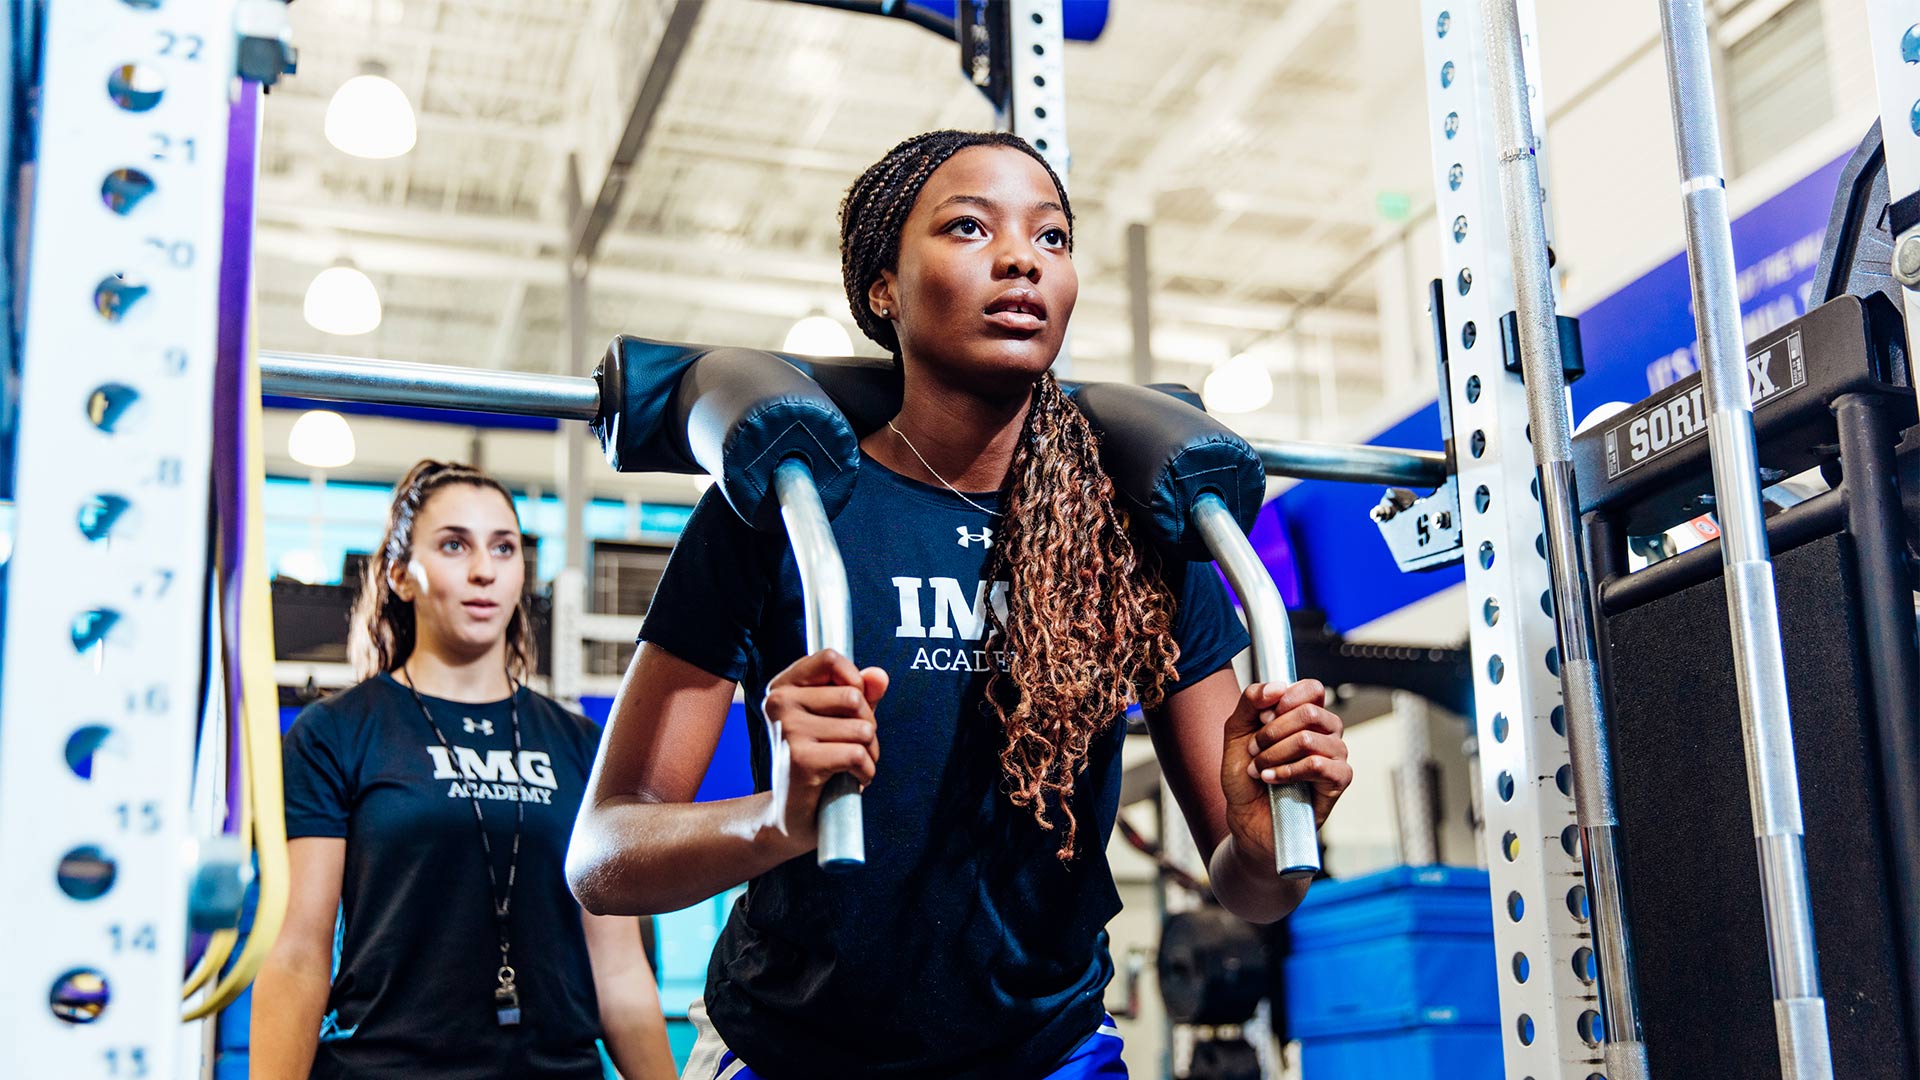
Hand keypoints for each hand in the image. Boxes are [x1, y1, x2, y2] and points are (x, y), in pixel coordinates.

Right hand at [761, 649, 886, 845]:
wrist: (791, 816)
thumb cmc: (817, 761)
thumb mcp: (839, 720)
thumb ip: (860, 693)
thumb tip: (879, 676)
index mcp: (782, 686)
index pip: (830, 658)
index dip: (855, 680)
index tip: (853, 707)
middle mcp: (778, 703)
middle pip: (854, 696)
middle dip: (868, 725)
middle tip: (854, 747)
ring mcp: (788, 730)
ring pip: (862, 728)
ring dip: (870, 752)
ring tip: (851, 766)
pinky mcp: (801, 759)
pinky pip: (857, 755)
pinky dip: (866, 771)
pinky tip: (852, 780)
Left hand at [1219, 679, 1350, 860]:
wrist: (1247, 819)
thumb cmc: (1246, 776)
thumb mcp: (1237, 732)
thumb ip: (1250, 702)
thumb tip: (1275, 686)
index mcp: (1307, 716)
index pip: (1312, 688)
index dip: (1286, 698)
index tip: (1263, 717)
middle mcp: (1327, 732)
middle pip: (1310, 712)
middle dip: (1271, 731)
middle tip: (1254, 749)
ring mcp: (1336, 755)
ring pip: (1309, 739)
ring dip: (1274, 754)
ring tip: (1260, 768)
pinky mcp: (1339, 781)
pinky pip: (1318, 765)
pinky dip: (1287, 771)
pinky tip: (1272, 780)